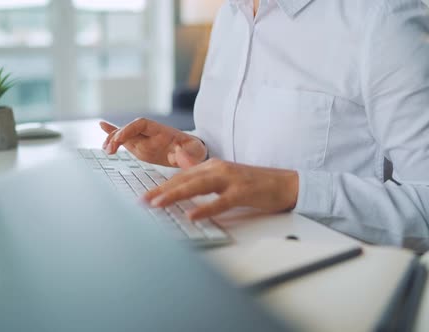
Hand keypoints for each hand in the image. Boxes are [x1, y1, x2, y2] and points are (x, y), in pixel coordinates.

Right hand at [100, 118, 206, 166]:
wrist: (191, 152)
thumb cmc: (194, 150)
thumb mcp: (194, 151)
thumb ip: (187, 153)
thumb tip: (179, 153)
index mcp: (161, 130)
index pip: (142, 124)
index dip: (130, 129)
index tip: (121, 138)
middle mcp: (150, 133)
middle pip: (129, 129)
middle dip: (117, 136)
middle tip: (110, 149)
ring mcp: (143, 139)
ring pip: (124, 135)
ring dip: (113, 139)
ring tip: (106, 149)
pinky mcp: (139, 145)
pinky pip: (124, 138)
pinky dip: (112, 133)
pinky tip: (101, 126)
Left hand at [143, 147, 298, 219]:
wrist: (285, 183)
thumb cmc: (255, 185)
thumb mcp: (226, 181)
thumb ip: (205, 183)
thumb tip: (184, 192)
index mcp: (213, 166)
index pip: (181, 176)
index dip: (162, 186)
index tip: (145, 196)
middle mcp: (218, 169)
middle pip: (184, 179)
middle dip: (161, 190)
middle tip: (142, 201)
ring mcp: (231, 180)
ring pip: (197, 186)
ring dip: (175, 195)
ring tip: (158, 204)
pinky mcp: (243, 192)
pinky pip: (221, 201)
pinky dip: (206, 208)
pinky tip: (193, 216)